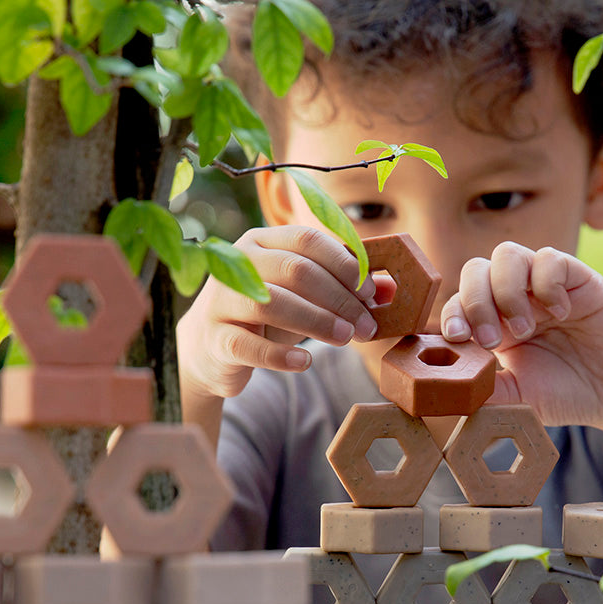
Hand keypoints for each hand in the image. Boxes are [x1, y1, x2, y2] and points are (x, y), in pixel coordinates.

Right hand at [177, 225, 377, 398]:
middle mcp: (238, 264)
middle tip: (366, 326)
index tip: (369, 292)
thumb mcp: (305, 298)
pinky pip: (249, 346)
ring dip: (318, 322)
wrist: (211, 349)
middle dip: (339, 299)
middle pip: (296, 270)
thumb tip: (391, 290)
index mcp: (262, 241)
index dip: (344, 264)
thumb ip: (345, 290)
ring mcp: (222, 300)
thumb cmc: (266, 317)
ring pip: (273, 304)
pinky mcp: (215, 338)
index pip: (308, 240)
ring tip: (346, 339)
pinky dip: (281, 356)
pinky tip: (305, 363)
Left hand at [440, 242, 602, 436]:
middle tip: (491, 341)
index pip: (458, 301)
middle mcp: (513, 298)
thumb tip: (446, 392)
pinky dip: (546, 283)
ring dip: (506, 291)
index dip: (452, 313)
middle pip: (475, 270)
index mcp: (492, 323)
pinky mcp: (578, 278)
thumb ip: (484, 390)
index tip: (456, 337)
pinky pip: (550, 258)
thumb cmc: (564, 395)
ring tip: (524, 329)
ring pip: (506, 255)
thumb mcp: (516, 398)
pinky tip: (559, 313)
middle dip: (475, 303)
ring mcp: (543, 285)